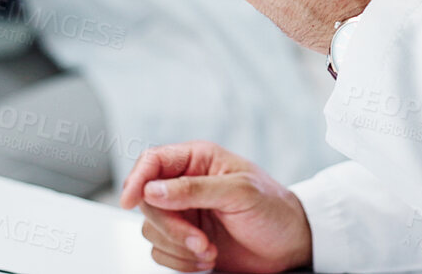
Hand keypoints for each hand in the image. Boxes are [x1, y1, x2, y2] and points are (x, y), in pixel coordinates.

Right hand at [119, 141, 311, 272]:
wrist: (291, 246)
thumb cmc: (274, 210)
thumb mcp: (239, 192)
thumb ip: (194, 188)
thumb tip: (152, 189)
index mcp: (198, 160)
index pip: (152, 161)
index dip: (136, 179)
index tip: (130, 202)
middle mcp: (185, 185)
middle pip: (147, 202)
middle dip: (170, 227)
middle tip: (198, 240)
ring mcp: (184, 215)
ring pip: (151, 230)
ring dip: (178, 248)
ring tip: (209, 251)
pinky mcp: (185, 242)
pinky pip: (161, 252)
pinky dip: (180, 262)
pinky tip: (207, 259)